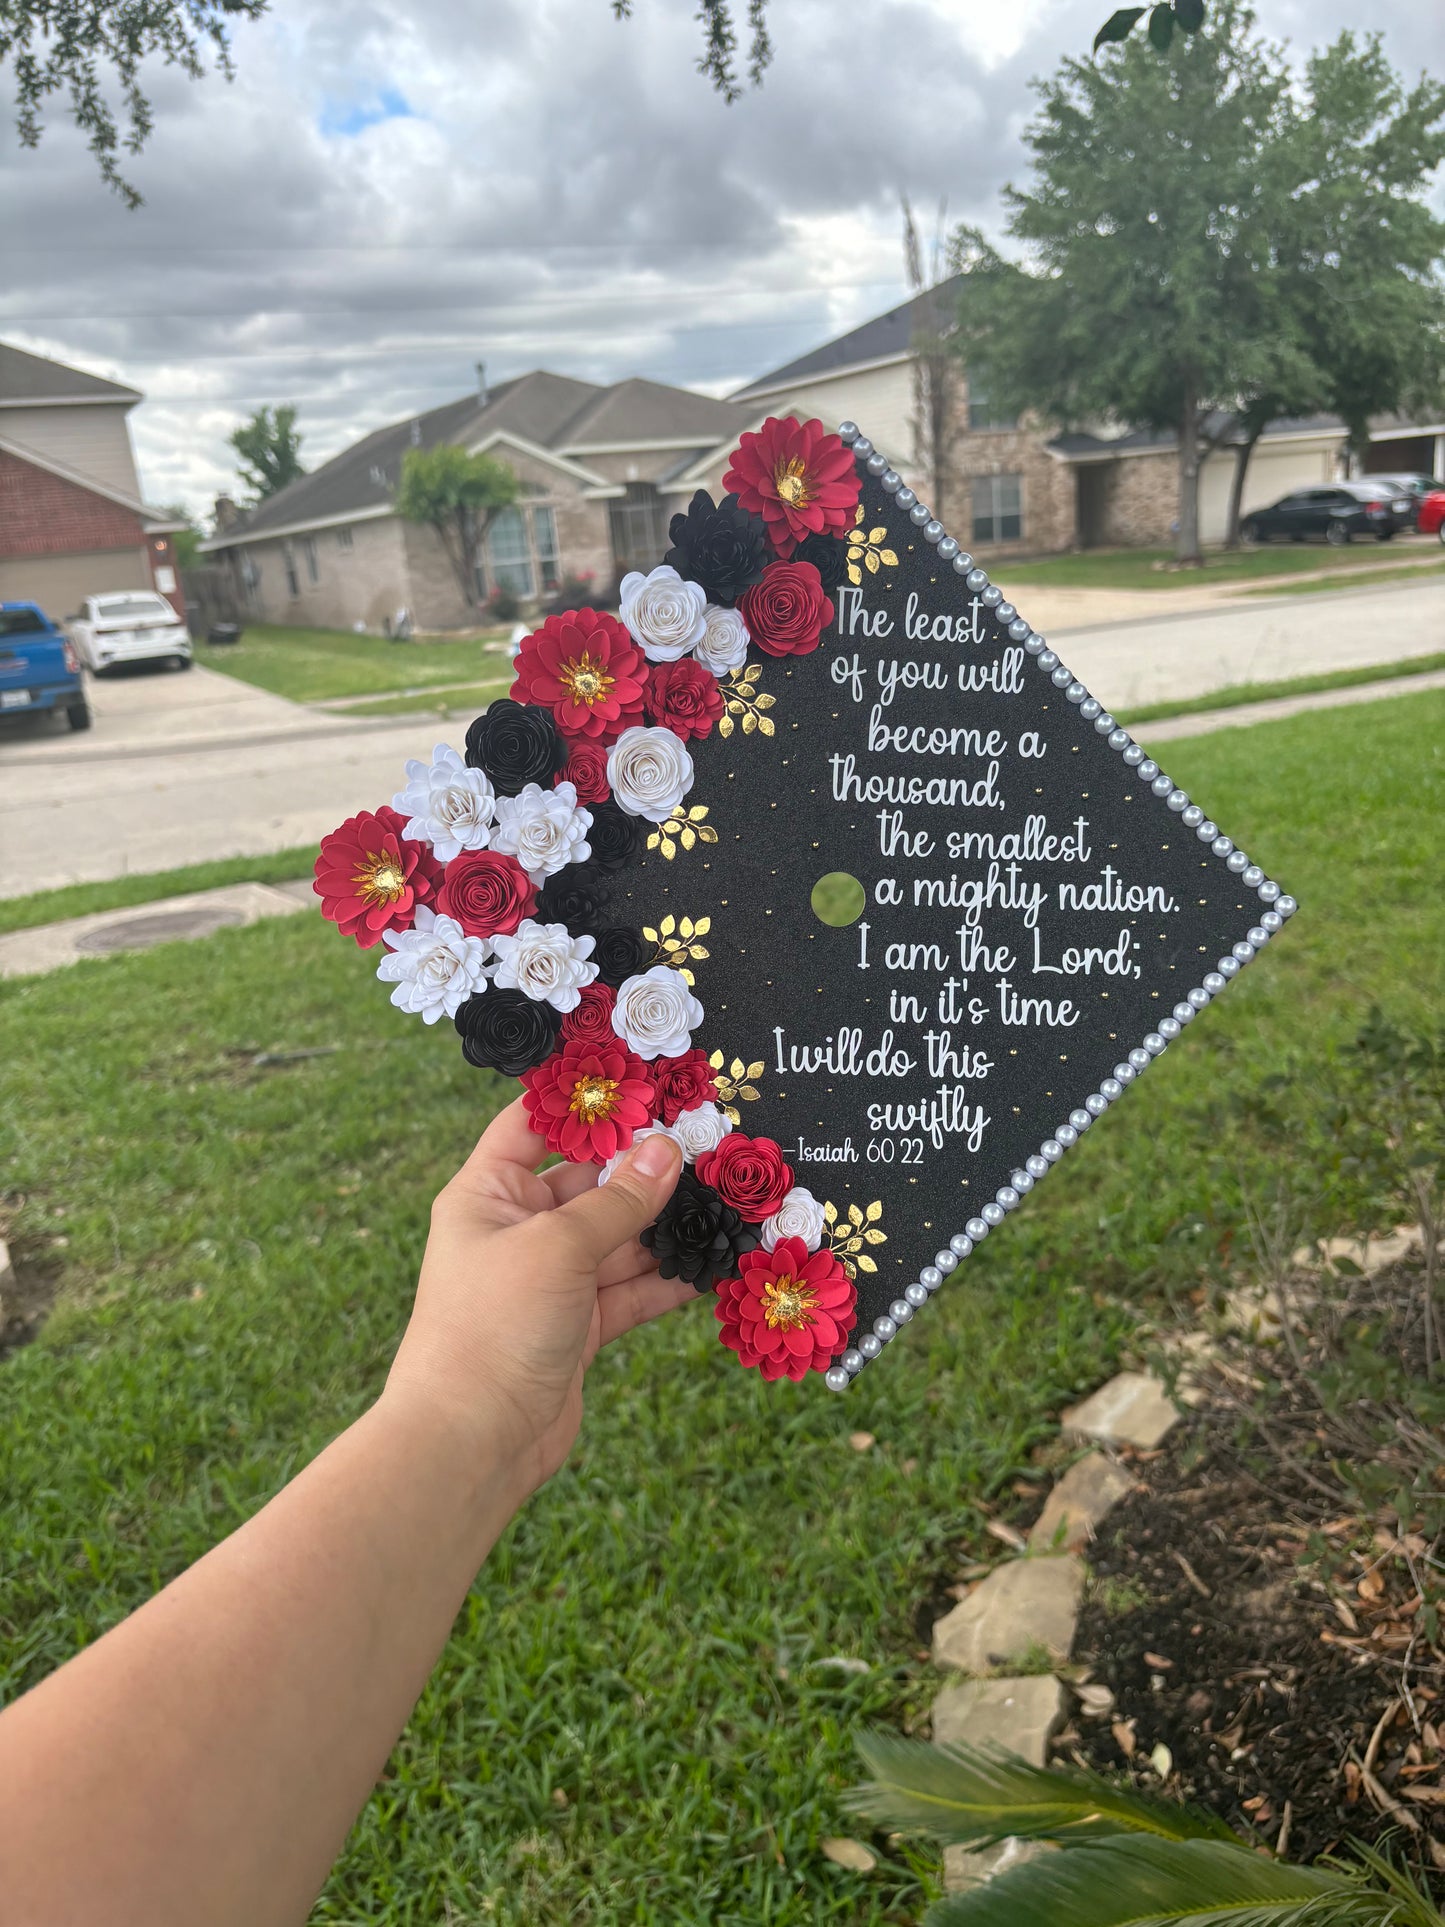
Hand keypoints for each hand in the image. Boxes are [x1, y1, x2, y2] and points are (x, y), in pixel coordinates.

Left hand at [383, 1097, 688, 1491]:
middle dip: (644, 1171)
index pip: (531, 1126)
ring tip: (726, 1202)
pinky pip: (630, 1290)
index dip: (580, 1103)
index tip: (638, 1080)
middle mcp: (517, 1231)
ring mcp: (550, 1281)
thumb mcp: (559, 1246)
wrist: (471, 1441)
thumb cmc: (493, 1324)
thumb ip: (620, 1200)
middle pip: (589, 1184)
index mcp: (488, 1194)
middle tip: (708, 1147)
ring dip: (665, 1227)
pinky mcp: (578, 1328)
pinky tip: (713, 1262)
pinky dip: (667, 1279)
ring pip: (618, 1239)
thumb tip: (669, 1150)